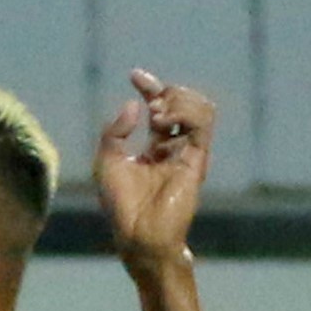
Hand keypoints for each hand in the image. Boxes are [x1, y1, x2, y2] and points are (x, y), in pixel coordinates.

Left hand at [96, 70, 216, 264]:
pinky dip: (185, 112)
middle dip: (165, 93)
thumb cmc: (122, 206)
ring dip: (179, 100)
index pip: (161, 106)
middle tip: (150, 107)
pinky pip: (203, 123)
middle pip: (182, 102)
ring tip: (157, 113)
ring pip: (200, 107)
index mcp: (155, 146)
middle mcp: (175, 147)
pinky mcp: (198, 160)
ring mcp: (189, 153)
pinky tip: (164, 121)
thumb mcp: (106, 161)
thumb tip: (135, 104)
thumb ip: (115, 131)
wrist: (138, 234)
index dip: (150, 86)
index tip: (135, 75)